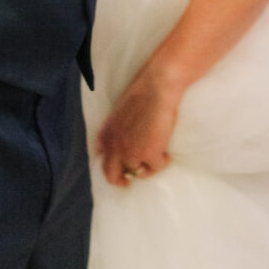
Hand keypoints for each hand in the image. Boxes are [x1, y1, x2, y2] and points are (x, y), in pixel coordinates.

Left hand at [96, 64, 180, 186]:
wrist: (158, 86)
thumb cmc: (143, 94)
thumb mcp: (120, 113)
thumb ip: (116, 132)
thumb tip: (117, 148)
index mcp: (106, 134)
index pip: (102, 161)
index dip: (112, 169)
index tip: (120, 174)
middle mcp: (114, 146)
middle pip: (112, 177)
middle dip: (122, 181)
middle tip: (130, 181)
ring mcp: (131, 152)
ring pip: (138, 173)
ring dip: (148, 167)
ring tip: (157, 154)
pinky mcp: (149, 154)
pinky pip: (157, 167)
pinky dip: (163, 161)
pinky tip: (166, 150)